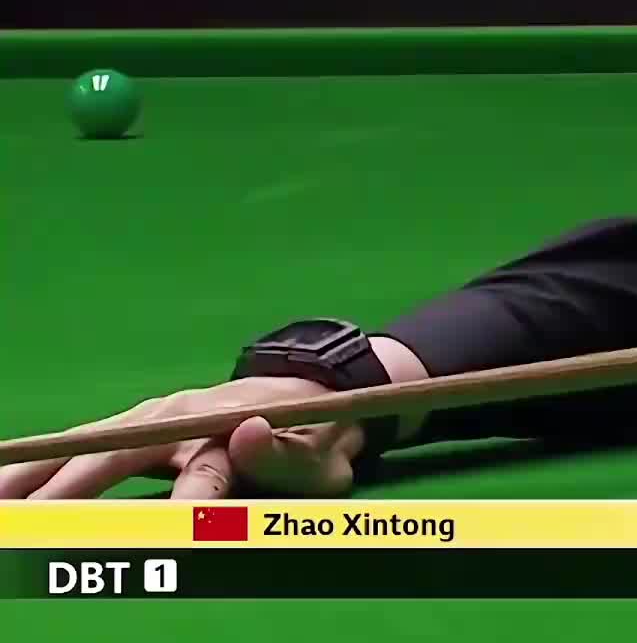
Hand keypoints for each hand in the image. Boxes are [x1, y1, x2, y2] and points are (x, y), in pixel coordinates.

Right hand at [0, 378, 362, 499]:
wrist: (313, 394)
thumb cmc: (316, 435)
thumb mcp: (318, 456)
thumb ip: (284, 455)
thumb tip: (245, 434)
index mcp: (225, 428)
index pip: (203, 473)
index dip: (191, 498)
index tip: (170, 528)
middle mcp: (178, 419)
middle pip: (112, 454)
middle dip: (65, 488)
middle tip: (21, 520)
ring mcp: (151, 420)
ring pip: (84, 447)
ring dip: (35, 473)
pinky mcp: (137, 428)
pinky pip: (84, 446)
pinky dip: (44, 464)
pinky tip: (10, 484)